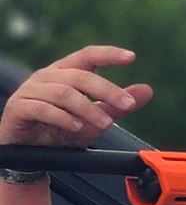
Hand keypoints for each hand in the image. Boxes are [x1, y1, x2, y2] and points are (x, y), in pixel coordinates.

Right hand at [1, 45, 152, 148]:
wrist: (31, 151)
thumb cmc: (61, 129)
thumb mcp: (94, 117)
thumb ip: (117, 105)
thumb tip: (147, 90)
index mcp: (65, 72)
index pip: (87, 56)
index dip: (108, 54)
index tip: (131, 57)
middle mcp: (47, 76)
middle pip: (80, 76)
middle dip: (108, 90)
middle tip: (128, 105)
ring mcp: (31, 90)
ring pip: (63, 93)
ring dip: (89, 108)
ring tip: (106, 123)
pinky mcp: (19, 108)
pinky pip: (43, 109)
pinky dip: (63, 118)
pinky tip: (78, 127)